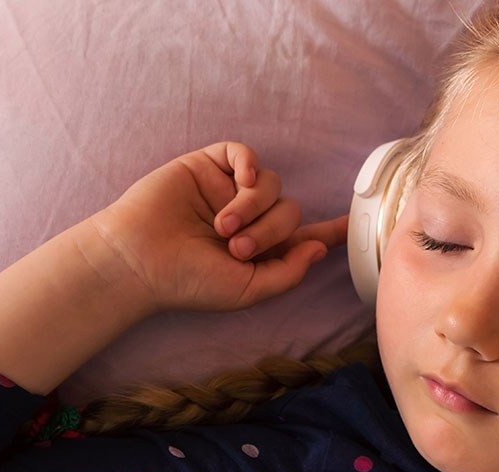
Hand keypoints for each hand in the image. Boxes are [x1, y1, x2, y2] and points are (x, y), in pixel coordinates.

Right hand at [82, 142, 347, 313]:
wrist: (141, 259)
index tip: (358, 225)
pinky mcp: (209, 168)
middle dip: (271, 230)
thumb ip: (287, 272)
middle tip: (236, 247)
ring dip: (254, 207)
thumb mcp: (248, 290)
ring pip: (272, 186)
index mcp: (262, 250)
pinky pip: (245, 155)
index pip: (304, 237)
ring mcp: (229, 191)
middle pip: (290, 211)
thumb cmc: (190, 282)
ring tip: (222, 228)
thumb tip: (319, 249)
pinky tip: (241, 181)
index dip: (332, 231)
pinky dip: (249, 166)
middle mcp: (250, 219)